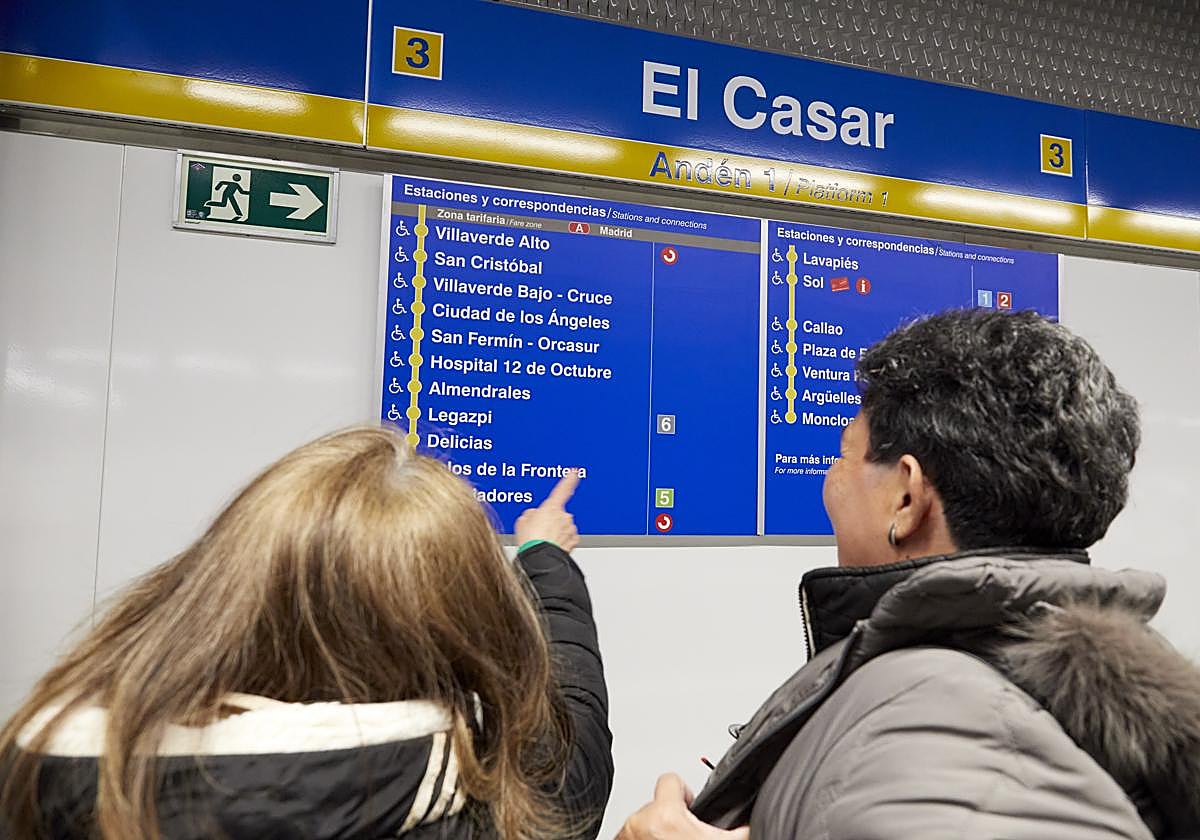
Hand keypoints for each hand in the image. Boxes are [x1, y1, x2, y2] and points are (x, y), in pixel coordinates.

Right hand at [514, 470, 580, 551]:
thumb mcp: (522, 522)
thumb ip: (531, 514)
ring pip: (564, 527)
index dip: (569, 479)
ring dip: (556, 532)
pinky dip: (561, 542)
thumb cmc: (531, 541)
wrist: (540, 560)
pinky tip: (552, 546)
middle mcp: (564, 516)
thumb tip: (534, 515)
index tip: (575, 472)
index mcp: (552, 506)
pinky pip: (567, 538)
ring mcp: (569, 529)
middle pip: (559, 514)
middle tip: (539, 530)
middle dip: (551, 520)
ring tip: (544, 540)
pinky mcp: (572, 542)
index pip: (563, 489)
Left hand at [616, 774, 749, 839]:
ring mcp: (625, 836)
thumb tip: (754, 823)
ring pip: (642, 822)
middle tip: (682, 839)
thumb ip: (738, 831)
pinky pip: (629, 837)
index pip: (671, 780)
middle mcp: (639, 823)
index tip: (689, 805)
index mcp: (666, 816)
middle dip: (670, 820)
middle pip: (657, 804)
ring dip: (654, 834)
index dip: (684, 791)